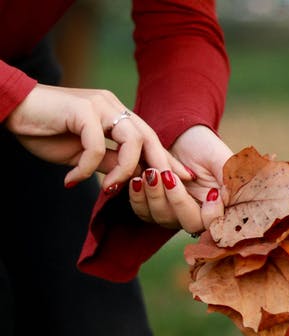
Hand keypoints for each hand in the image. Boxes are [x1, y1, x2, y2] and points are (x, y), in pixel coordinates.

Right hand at [4, 83, 189, 190]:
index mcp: (115, 115)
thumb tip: (130, 178)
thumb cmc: (47, 131)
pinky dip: (86, 168)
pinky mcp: (82, 109)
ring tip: (107, 188)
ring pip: (131, 141)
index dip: (167, 160)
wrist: (15, 111)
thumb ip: (108, 161)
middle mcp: (112, 106)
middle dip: (160, 166)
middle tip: (165, 189)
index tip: (183, 181)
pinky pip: (96, 146)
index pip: (149, 139)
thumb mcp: (84, 153)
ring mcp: (99, 105)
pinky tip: (72, 179)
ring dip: (123, 171)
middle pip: (149, 138)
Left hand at [128, 125, 232, 234]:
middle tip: (169, 175)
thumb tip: (229, 199)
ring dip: (155, 196)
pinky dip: (138, 198)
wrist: (179, 136)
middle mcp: (196, 217)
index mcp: (217, 209)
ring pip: (164, 218)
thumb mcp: (221, 159)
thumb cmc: (204, 146)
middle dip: (178, 201)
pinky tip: (136, 180)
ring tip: (150, 172)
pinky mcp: (153, 209)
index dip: (213, 215)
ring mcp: (174, 215)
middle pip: (189, 224)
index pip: (216, 225)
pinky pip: (144, 212)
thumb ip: (229, 179)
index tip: (213, 193)